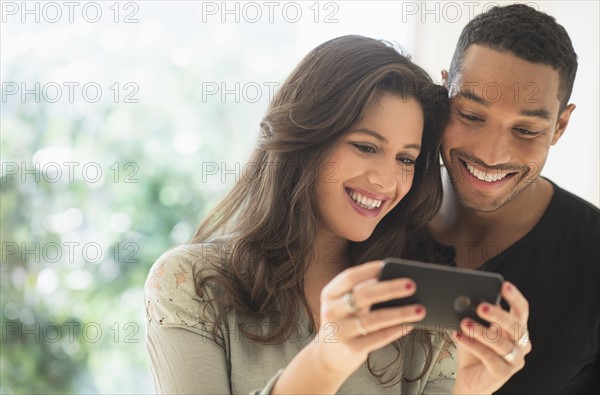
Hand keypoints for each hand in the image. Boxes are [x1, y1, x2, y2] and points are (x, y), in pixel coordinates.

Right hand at [313, 260, 424, 378]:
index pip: (349, 277)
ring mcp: (340, 331)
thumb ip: (362, 291)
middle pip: (364, 296)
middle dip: (390, 289)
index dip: (369, 270)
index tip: (389, 265)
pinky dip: (396, 330)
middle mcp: (331, 311)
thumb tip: (396, 281)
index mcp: (329, 294)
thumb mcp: (344, 304)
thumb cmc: (344, 321)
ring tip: (420, 309)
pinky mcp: (351, 349)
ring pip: (375, 319)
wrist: (327, 357)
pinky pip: (379, 338)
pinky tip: (410, 325)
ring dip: (400, 313)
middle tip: (412, 285)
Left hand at [452, 281, 531, 394]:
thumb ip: (475, 315)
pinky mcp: (503, 373)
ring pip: (500, 342)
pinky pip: (488, 356)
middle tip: (479, 306)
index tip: (504, 285)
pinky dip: (472, 344)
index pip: (521, 310)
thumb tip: (467, 298)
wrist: (469, 379)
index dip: (514, 297)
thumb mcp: (474, 328)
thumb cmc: (474, 350)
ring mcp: (514, 360)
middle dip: (497, 314)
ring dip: (480, 330)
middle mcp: (520, 344)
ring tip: (463, 322)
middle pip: (514, 325)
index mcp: (516, 330)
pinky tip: (458, 336)